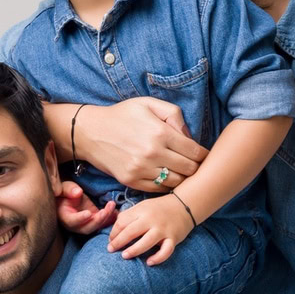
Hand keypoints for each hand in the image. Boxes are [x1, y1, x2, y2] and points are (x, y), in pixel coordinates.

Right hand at [56, 180, 117, 235]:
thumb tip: (78, 192)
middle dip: (97, 221)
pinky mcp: (94, 220)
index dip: (80, 218)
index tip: (88, 213)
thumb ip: (69, 190)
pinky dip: (110, 219)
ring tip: (112, 205)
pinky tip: (117, 211)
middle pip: (87, 228)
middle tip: (105, 211)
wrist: (69, 196)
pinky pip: (103, 223)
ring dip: (106, 218)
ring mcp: (86, 223)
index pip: (72, 221)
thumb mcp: (64, 188)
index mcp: (65, 217)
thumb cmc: (65, 192)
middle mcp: (75, 224)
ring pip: (96, 226)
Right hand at [75, 99, 206, 192]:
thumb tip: (189, 137)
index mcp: (160, 132)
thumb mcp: (148, 104)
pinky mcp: (131, 181)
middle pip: (189, 169)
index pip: (195, 151)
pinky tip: (166, 176)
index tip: (204, 156)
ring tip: (181, 171)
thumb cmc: (122, 115)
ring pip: (176, 183)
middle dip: (196, 167)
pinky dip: (166, 185)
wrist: (90, 131)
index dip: (204, 155)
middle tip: (195, 165)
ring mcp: (141, 169)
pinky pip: (158, 189)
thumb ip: (174, 115)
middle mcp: (152, 153)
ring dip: (182, 178)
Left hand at [107, 193, 192, 263]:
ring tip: (124, 256)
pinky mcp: (173, 238)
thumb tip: (114, 230)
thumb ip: (129, 216)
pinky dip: (158, 258)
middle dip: (118, 242)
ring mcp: (163, 229)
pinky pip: (166, 251)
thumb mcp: (142, 206)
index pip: (122, 222)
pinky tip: (149, 263)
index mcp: (141, 210)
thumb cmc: (159, 208)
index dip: (114, 233)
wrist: (184, 205)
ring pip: (146, 242)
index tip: (110, 240)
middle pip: (131, 231)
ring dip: (134, 250)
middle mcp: (152, 220)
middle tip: (111, 250)